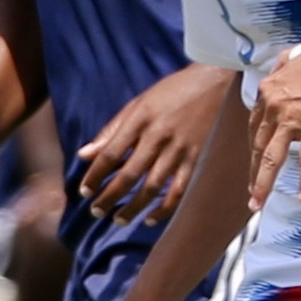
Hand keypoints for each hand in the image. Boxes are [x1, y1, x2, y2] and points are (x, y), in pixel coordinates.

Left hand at [70, 62, 233, 219]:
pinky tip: (150, 219)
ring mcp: (180, 149)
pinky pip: (179, 190)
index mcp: (140, 119)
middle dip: (110, 197)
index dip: (95, 176)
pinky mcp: (197, 158)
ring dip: (133, 207)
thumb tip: (84, 155)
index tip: (84, 191)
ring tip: (118, 219)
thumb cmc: (173, 91)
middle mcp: (158, 136)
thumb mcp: (138, 103)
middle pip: (129, 175)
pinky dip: (164, 208)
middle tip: (96, 211)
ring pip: (152, 187)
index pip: (110, 154)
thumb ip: (112, 130)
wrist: (216, 81)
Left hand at [249, 39, 300, 207]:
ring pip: (271, 157)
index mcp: (267, 92)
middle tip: (252, 195)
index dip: (254, 149)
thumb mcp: (291, 57)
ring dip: (263, 183)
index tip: (254, 164)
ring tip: (258, 203)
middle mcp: (273, 106)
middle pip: (257, 147)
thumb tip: (279, 66)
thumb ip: (280, 67)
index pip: (255, 128)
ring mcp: (291, 117)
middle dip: (253, 173)